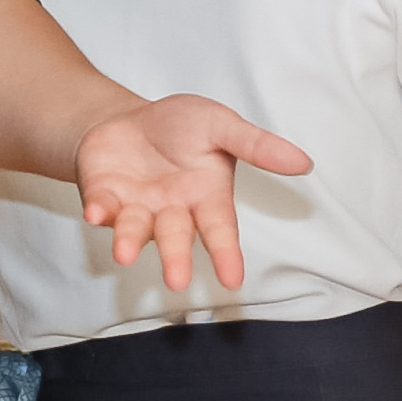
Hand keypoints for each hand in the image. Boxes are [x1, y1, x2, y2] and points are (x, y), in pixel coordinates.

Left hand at [74, 93, 309, 292]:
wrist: (127, 120)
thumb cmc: (180, 127)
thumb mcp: (221, 125)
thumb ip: (256, 145)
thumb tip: (304, 162)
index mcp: (206, 196)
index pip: (220, 229)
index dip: (227, 254)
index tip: (233, 280)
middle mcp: (172, 210)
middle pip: (176, 238)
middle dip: (176, 258)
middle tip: (177, 280)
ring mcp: (136, 208)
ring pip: (136, 230)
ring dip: (130, 241)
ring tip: (125, 254)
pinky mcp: (103, 197)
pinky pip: (102, 208)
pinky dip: (99, 211)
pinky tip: (97, 212)